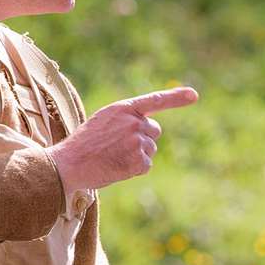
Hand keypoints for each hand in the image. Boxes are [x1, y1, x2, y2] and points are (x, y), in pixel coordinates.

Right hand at [51, 86, 197, 192]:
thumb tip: (151, 130)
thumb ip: (126, 119)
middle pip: (154, 131)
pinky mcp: (139, 160)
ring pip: (151, 149)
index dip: (176, 97)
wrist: (70, 163)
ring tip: (114, 157)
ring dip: (138, 155)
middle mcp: (134, 122)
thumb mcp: (104, 121)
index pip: (155, 100)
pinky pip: (146, 165)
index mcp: (123, 108)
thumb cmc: (84, 144)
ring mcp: (138, 141)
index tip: (194, 95)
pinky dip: (135, 169)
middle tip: (119, 147)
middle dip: (143, 139)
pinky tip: (117, 167)